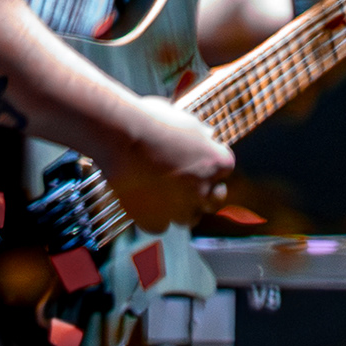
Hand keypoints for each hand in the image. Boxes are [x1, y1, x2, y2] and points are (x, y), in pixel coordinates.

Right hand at [96, 96, 234, 230]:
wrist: (120, 135)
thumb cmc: (151, 120)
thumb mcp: (185, 119)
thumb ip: (200, 134)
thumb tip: (207, 136)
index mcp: (217, 162)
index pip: (225, 168)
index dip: (210, 164)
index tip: (198, 159)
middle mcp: (203, 189)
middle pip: (214, 200)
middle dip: (205, 193)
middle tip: (189, 183)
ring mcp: (179, 209)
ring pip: (189, 218)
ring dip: (182, 209)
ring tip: (164, 195)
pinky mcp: (153, 220)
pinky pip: (160, 226)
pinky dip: (155, 218)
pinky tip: (146, 203)